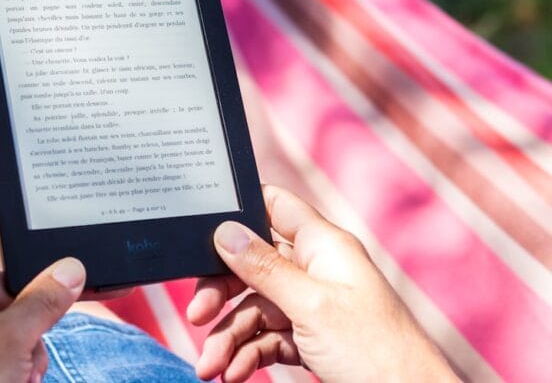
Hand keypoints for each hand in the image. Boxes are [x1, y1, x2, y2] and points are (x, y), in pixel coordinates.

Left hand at [0, 143, 85, 382]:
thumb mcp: (7, 342)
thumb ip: (44, 301)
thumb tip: (71, 268)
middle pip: (18, 272)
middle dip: (40, 305)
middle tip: (33, 338)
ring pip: (23, 316)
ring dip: (31, 345)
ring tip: (12, 376)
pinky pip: (13, 344)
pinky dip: (22, 364)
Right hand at [187, 186, 455, 381]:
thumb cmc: (374, 352)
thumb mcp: (310, 305)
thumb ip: (264, 266)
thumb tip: (225, 230)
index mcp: (324, 245)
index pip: (275, 206)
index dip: (239, 211)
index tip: (201, 230)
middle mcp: (316, 269)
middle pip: (252, 265)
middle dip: (221, 293)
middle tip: (197, 317)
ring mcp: (313, 305)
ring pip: (255, 308)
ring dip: (228, 337)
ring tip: (210, 368)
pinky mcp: (311, 337)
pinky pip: (267, 338)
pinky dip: (247, 355)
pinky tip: (233, 374)